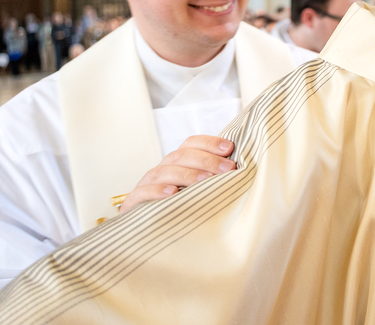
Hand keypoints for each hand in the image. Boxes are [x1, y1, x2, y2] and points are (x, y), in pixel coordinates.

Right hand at [119, 135, 235, 213]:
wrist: (143, 232)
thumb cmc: (180, 207)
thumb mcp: (197, 190)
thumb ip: (213, 178)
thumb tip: (240, 170)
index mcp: (178, 162)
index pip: (191, 143)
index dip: (210, 143)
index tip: (230, 148)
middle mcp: (163, 169)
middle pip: (181, 156)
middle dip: (207, 160)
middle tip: (228, 169)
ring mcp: (147, 184)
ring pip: (164, 172)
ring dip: (187, 175)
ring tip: (206, 180)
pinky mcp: (134, 202)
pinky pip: (143, 193)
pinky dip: (157, 191)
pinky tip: (173, 193)